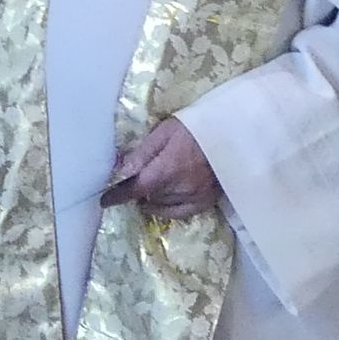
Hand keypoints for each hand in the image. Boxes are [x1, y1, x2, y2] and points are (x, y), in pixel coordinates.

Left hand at [107, 117, 221, 218]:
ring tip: (151, 187)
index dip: (117, 196)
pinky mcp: (208, 201)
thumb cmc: (196, 126)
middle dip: (139, 190)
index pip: (135, 189)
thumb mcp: (164, 131)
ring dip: (153, 198)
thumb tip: (120, 169)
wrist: (233, 132)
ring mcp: (195, 196)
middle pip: (149, 197)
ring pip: (163, 205)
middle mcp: (180, 188)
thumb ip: (142, 153)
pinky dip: (168, 208)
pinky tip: (163, 201)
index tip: (105, 200)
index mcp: (167, 169)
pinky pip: (181, 213)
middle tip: (136, 180)